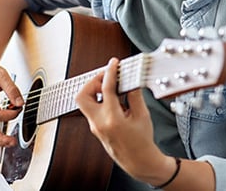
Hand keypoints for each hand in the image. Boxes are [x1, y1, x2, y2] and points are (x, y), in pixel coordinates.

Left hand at [75, 58, 169, 181]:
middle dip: (92, 82)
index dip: (110, 72)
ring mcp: (95, 126)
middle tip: (105, 78)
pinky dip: (98, 100)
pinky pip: (91, 109)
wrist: (138, 161)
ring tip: (110, 89)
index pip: (107, 89)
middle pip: (82, 95)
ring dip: (94, 91)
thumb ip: (135, 95)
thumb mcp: (142, 115)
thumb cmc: (142, 141)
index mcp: (112, 119)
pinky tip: (112, 100)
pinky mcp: (95, 128)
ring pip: (84, 102)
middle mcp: (99, 123)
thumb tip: (130, 80)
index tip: (113, 64)